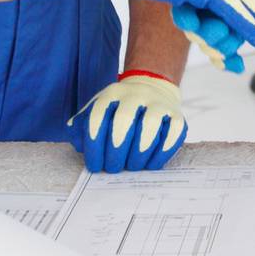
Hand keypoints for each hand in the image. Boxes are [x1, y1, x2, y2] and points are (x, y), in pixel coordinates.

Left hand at [68, 71, 187, 172]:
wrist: (154, 87)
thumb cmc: (120, 108)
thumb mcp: (100, 109)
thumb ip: (84, 124)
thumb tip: (76, 140)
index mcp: (113, 93)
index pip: (99, 115)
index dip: (94, 143)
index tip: (94, 165)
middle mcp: (136, 94)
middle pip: (124, 119)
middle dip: (116, 149)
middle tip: (113, 168)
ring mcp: (159, 103)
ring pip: (151, 125)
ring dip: (139, 151)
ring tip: (132, 166)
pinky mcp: (178, 114)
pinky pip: (173, 133)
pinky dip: (162, 151)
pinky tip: (151, 164)